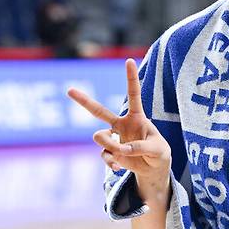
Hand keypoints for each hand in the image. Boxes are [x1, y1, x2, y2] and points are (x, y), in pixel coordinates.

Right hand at [67, 58, 171, 193]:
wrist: (154, 169)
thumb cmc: (159, 153)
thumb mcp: (157, 150)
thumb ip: (141, 147)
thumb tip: (122, 149)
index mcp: (136, 117)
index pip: (133, 95)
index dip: (131, 78)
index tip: (129, 60)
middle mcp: (121, 125)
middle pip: (99, 111)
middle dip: (83, 101)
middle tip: (69, 90)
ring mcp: (114, 138)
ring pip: (99, 137)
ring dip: (109, 146)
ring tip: (122, 154)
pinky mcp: (110, 152)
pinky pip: (103, 154)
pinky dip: (110, 162)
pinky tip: (119, 168)